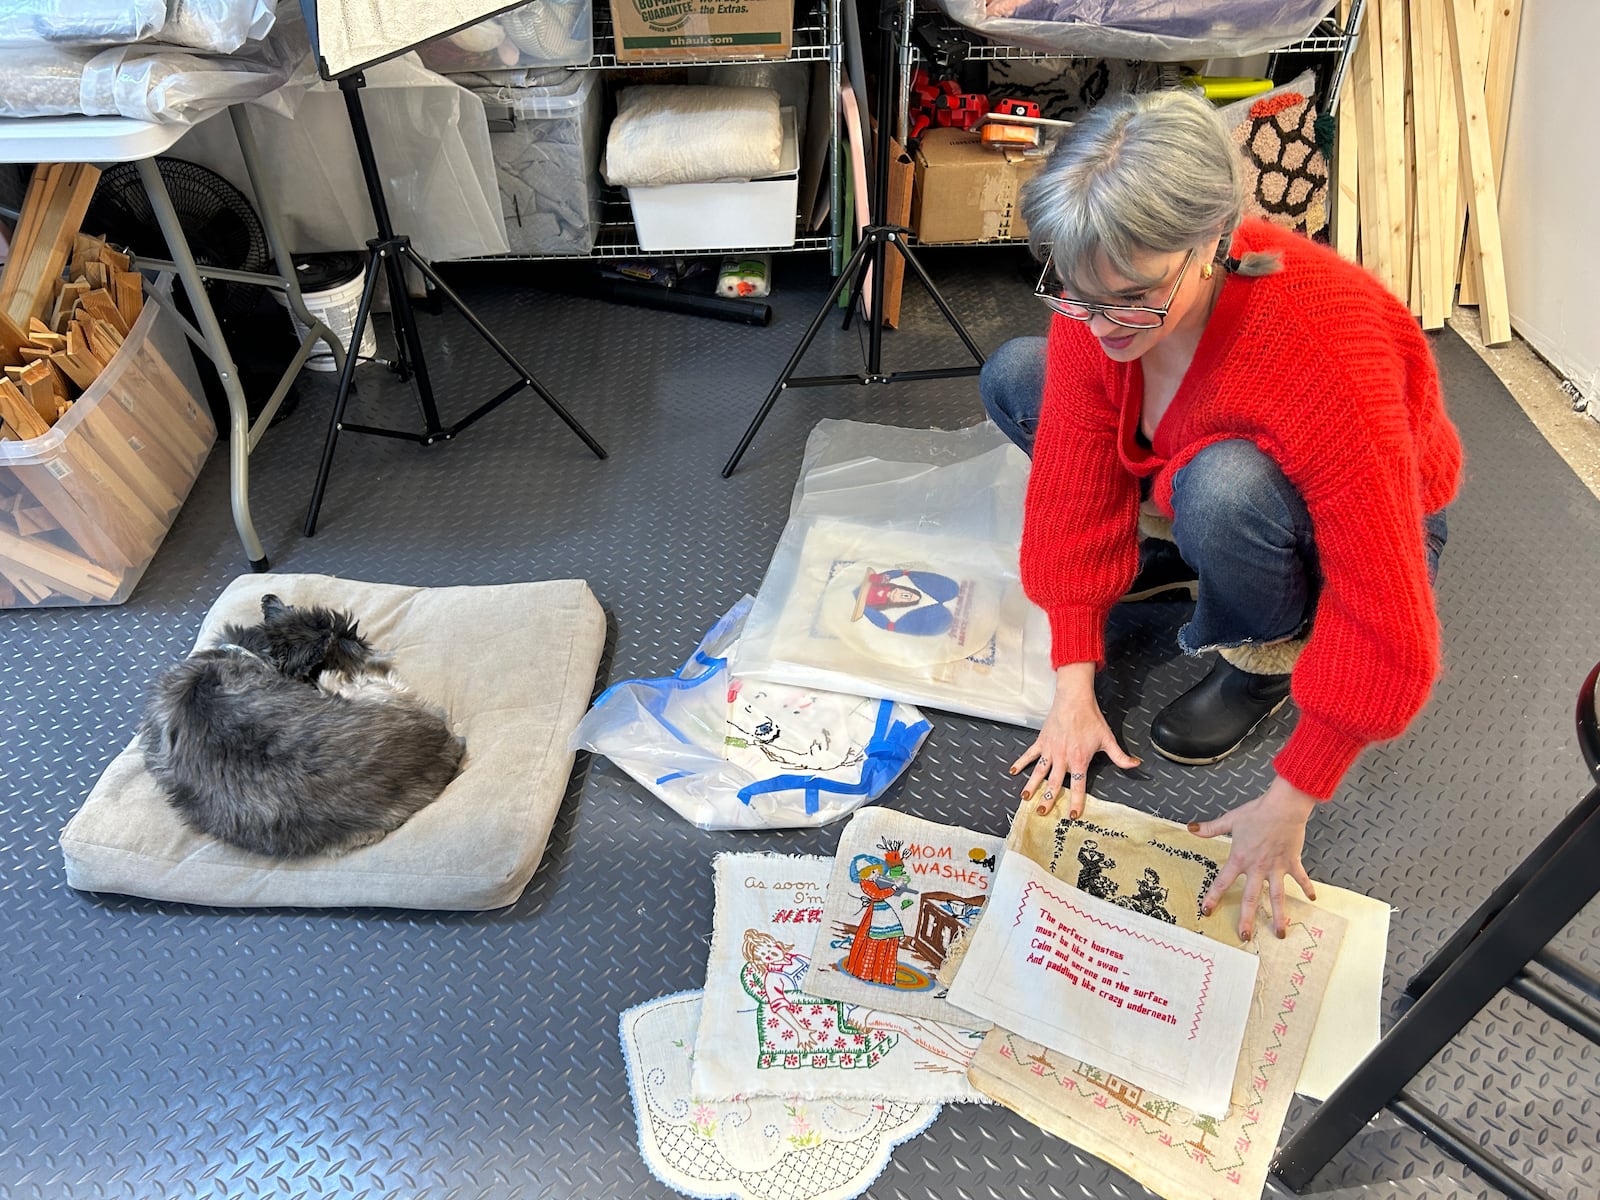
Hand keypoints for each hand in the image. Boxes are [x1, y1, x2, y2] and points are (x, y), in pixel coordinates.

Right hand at [1010, 663, 1139, 818]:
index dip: (1076, 802)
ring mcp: (1050, 750)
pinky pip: (1029, 755)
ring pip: (1039, 772)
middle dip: (1048, 799)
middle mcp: (1062, 758)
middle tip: (1042, 812)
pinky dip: (1021, 763)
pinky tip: (1013, 771)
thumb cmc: (1090, 718)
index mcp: (1079, 759)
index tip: (1073, 815)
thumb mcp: (1108, 739)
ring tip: (1025, 798)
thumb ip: (1120, 756)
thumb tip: (1135, 764)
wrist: (1074, 699)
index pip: (1078, 786)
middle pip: (1054, 783)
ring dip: (1032, 786)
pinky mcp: (1042, 741)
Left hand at [1189, 776, 1317, 939]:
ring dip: (1278, 915)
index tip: (1207, 911)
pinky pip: (1300, 878)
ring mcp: (1277, 867)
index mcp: (1240, 859)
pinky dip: (1307, 888)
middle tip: (1244, 936)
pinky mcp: (1292, 862)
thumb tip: (1191, 828)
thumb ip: (1211, 828)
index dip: (1213, 897)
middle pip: (1250, 898)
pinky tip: (1312, 899)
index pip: (1223, 882)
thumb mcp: (1231, 820)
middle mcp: (1258, 868)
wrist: (1283, 807)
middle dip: (1246, 918)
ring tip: (1280, 933)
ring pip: (1277, 896)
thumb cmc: (1257, 812)